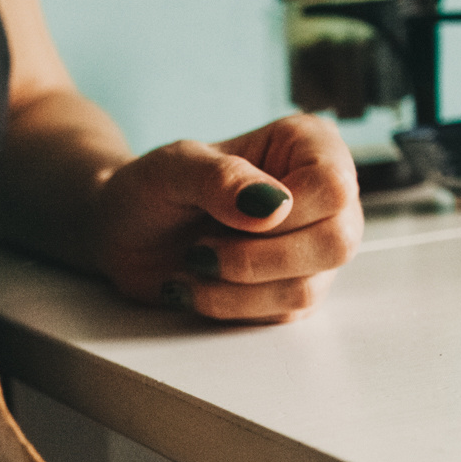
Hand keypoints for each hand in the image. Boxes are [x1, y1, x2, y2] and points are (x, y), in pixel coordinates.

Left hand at [88, 115, 359, 322]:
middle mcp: (323, 197)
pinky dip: (230, 306)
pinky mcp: (293, 289)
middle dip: (256, 258)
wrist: (124, 234)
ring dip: (236, 287)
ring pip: (308, 288)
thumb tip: (274, 208)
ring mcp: (313, 247)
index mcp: (307, 145)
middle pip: (336, 242)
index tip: (228, 216)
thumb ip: (220, 178)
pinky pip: (282, 315)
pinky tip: (198, 286)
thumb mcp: (172, 168)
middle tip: (202, 248)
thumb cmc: (151, 189)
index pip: (332, 187)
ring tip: (194, 263)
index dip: (284, 213)